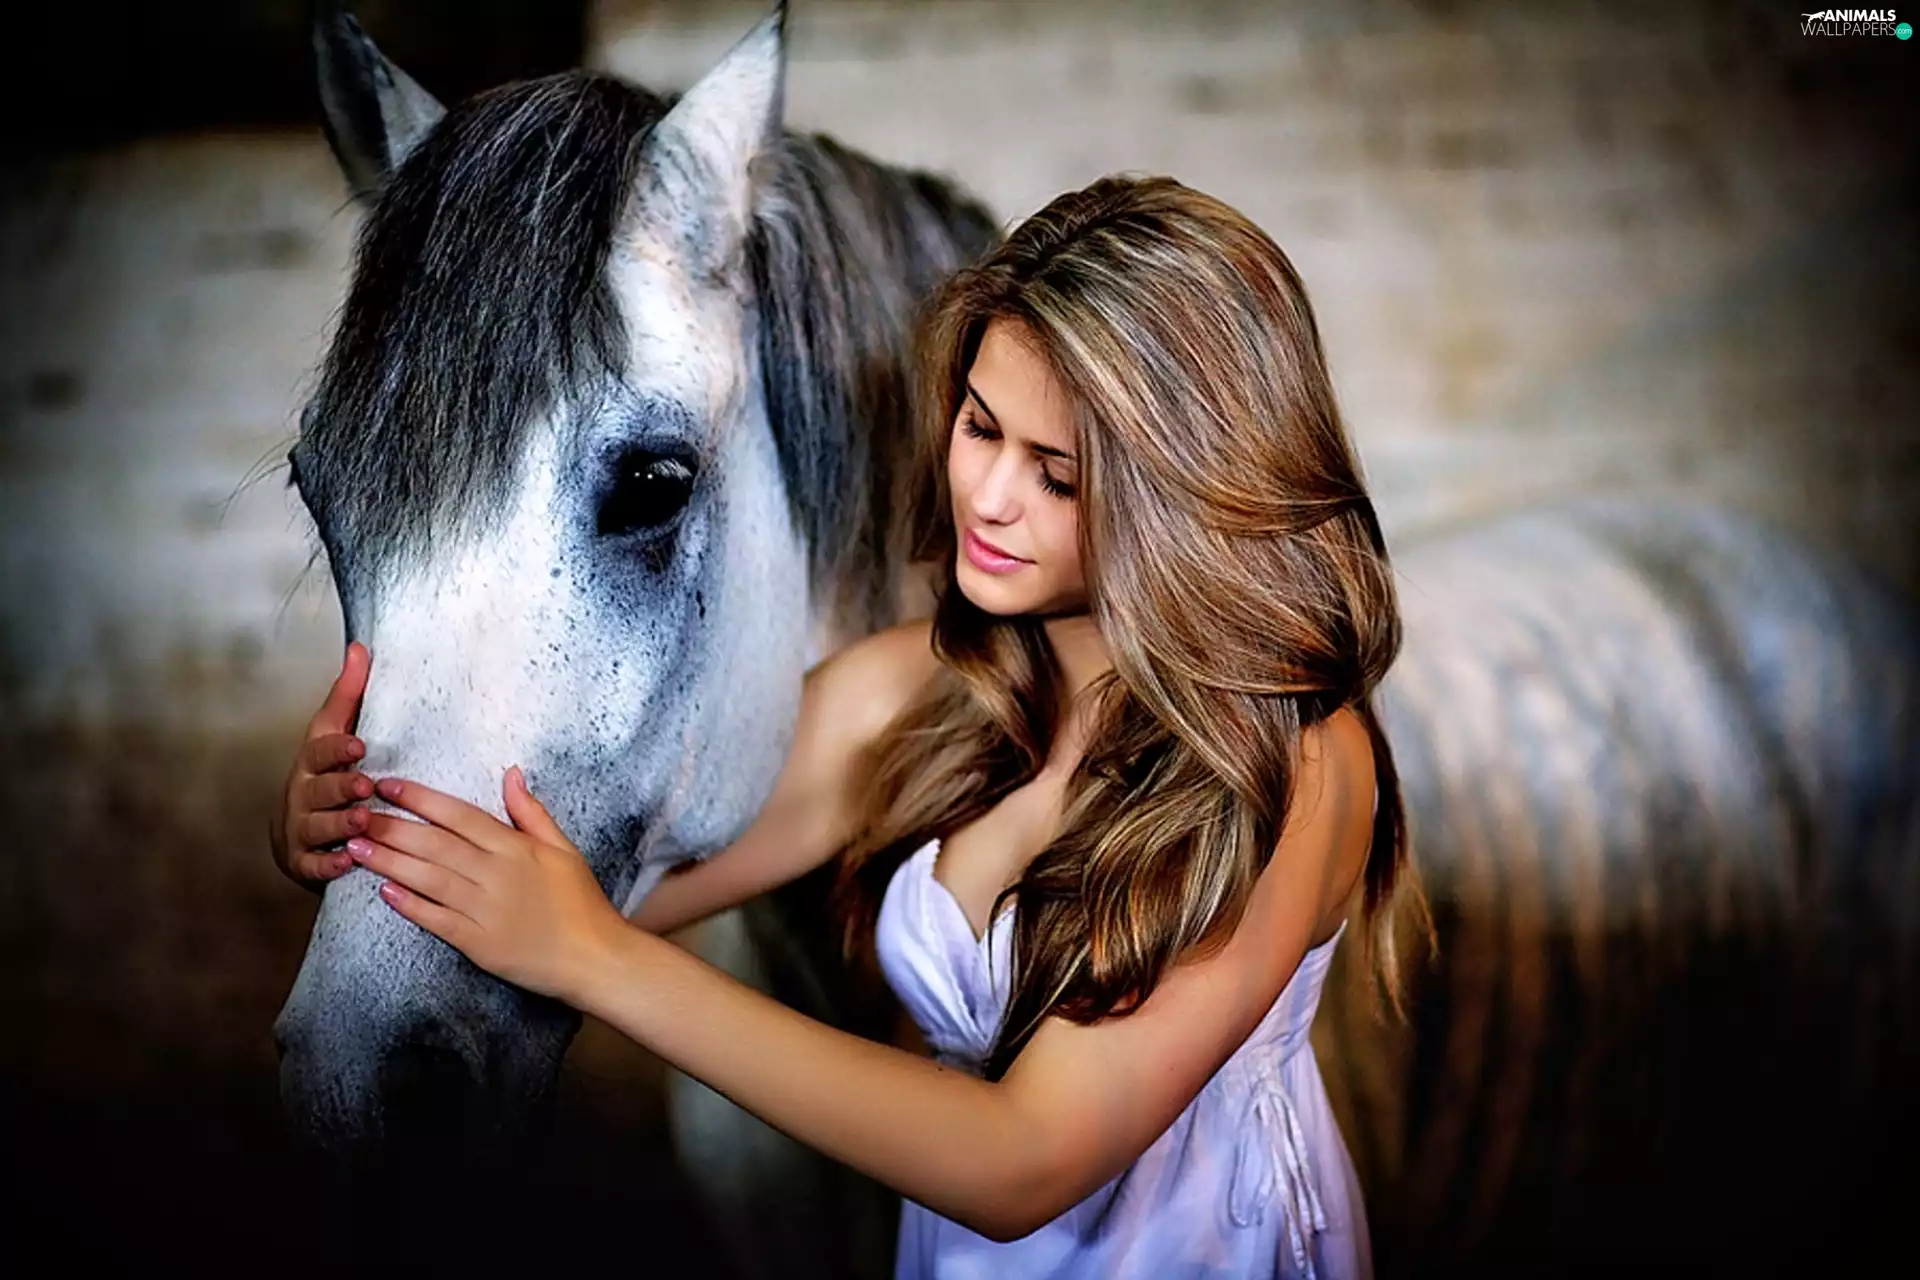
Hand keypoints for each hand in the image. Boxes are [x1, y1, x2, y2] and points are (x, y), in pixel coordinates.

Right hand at [270, 641, 374, 891]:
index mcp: (313, 762)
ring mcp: (301, 829)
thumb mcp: (332, 732)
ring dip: (340, 825)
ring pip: (318, 827)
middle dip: (340, 787)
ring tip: (362, 822)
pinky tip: (347, 864)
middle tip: (364, 786)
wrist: (296, 832)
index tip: (359, 746)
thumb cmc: (324, 774)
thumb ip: (349, 695)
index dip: (338, 748)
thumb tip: (360, 648)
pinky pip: (315, 865)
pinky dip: (329, 865)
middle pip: (320, 790)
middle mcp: (303, 794)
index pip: (321, 751)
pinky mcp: (304, 861)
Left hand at [346, 767, 628, 1002]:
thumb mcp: (563, 848)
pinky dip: (410, 906)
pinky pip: (437, 920)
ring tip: (355, 847)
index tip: (387, 785)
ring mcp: (485, 910)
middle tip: (355, 814)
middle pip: (434, 844)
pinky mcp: (478, 943)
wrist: (594, 957)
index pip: (458, 814)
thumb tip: (511, 773)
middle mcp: (495, 874)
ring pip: (428, 878)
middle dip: (391, 827)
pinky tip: (385, 892)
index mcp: (514, 847)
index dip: (420, 798)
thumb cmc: (581, 902)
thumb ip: (531, 812)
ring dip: (389, 862)